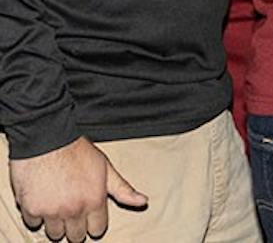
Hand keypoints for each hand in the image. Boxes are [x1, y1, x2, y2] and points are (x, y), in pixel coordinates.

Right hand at [10, 137, 147, 240]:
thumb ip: (123, 190)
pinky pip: (33, 223)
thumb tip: (143, 202)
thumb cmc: (78, 151)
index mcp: (94, 201)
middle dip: (76, 226)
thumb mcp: (106, 168)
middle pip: (76, 236)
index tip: (91, 218)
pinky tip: (42, 202)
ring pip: (55, 233)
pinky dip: (37, 216)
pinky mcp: (30, 209)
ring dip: (56, 223)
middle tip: (73, 212)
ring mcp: (51, 211)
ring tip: (58, 206)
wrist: (48, 139)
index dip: (95, 223)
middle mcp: (73, 210)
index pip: (97, 230)